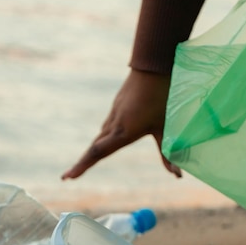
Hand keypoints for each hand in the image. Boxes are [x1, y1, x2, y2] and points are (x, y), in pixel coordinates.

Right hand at [61, 69, 181, 179]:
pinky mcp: (117, 106)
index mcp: (123, 132)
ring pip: (100, 136)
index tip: (67, 177)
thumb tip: (177, 176)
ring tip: (84, 163)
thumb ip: (167, 154)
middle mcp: (114, 124)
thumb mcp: (165, 128)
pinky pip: (107, 126)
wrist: (152, 66)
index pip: (98, 153)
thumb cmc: (162, 97)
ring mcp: (114, 113)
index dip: (82, 166)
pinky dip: (103, 138)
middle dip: (82, 163)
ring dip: (93, 151)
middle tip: (68, 177)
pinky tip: (107, 139)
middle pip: (94, 148)